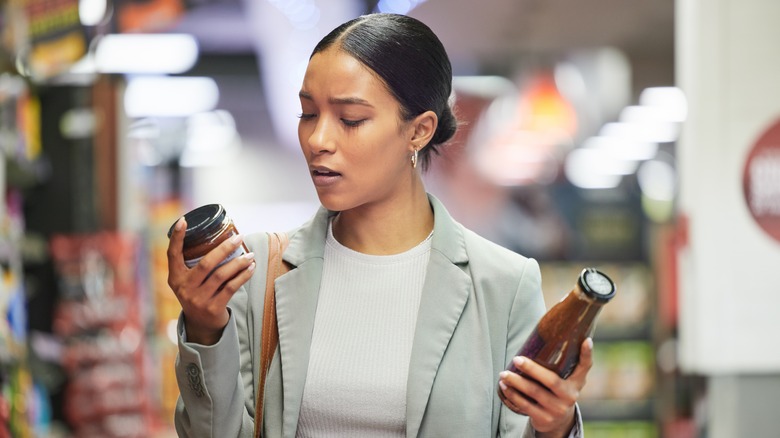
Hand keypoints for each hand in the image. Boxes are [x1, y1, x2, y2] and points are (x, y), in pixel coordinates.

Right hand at [167, 217, 255, 344]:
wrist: (201, 325)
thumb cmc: (198, 294)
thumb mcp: (189, 281)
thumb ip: (195, 264)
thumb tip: (219, 237)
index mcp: (175, 278)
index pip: (173, 254)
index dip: (177, 238)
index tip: (183, 220)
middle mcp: (184, 288)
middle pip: (206, 263)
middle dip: (224, 248)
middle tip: (239, 237)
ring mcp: (198, 299)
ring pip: (221, 275)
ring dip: (239, 263)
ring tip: (250, 255)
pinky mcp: (212, 308)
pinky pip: (231, 288)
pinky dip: (243, 276)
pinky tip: (251, 268)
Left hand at [498, 338, 593, 437]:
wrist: (557, 422)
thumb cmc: (558, 391)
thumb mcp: (567, 379)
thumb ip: (563, 361)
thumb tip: (551, 331)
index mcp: (576, 383)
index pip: (585, 366)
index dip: (587, 354)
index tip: (586, 340)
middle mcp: (570, 396)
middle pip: (551, 381)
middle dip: (532, 369)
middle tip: (516, 359)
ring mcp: (557, 409)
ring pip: (534, 393)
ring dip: (516, 382)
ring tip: (504, 373)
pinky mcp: (544, 419)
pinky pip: (525, 406)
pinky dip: (513, 395)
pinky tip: (504, 386)